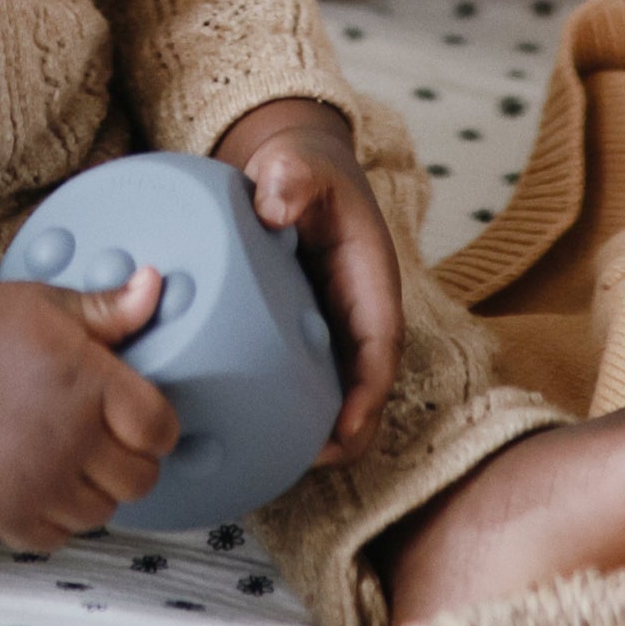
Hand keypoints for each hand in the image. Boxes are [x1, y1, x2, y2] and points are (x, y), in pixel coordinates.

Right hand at [0, 258, 180, 547]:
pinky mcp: (3, 512)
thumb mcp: (47, 303)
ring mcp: (36, 482)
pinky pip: (57, 538)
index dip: (158, 427)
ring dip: (94, 491)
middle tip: (106, 439)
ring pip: (102, 514)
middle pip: (140, 480)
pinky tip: (41, 483)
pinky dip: (56, 518)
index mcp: (90, 383)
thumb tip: (154, 286)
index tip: (140, 419)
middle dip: (131, 460)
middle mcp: (70, 439)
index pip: (160, 431)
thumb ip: (109, 307)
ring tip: (70, 460)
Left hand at [212, 98, 402, 464]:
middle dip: (345, 432)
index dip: (368, 393)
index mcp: (369, 280)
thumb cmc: (304, 168)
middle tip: (302, 462)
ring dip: (314, 428)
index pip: (380, 345)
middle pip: (362, 386)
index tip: (346, 428)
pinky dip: (283, 405)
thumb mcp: (300, 164)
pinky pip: (298, 376)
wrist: (291, 170)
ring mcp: (328, 326)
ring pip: (332, 390)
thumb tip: (273, 205)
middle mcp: (355, 312)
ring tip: (272, 459)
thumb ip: (292, 178)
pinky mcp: (299, 332)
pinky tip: (244, 425)